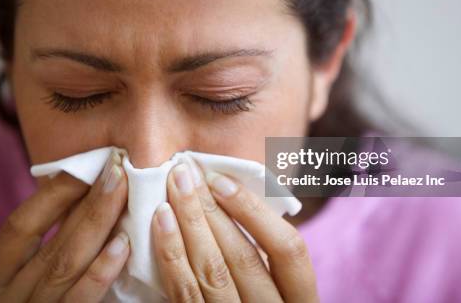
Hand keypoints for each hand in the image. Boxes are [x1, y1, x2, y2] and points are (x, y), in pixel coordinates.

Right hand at [0, 153, 129, 301]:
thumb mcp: (10, 292)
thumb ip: (34, 262)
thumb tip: (77, 208)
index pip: (19, 228)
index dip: (52, 194)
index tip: (86, 165)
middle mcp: (4, 298)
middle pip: (50, 241)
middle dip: (87, 200)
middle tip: (117, 166)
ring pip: (65, 263)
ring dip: (97, 222)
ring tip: (122, 190)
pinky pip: (80, 300)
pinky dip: (101, 271)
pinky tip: (122, 244)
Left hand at [152, 164, 318, 301]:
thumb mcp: (276, 291)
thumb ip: (264, 259)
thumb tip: (236, 200)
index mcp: (299, 302)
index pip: (291, 251)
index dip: (256, 212)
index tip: (223, 182)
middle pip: (243, 256)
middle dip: (211, 208)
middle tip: (186, 172)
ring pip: (211, 271)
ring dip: (189, 223)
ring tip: (172, 187)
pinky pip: (183, 292)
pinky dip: (171, 253)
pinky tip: (161, 222)